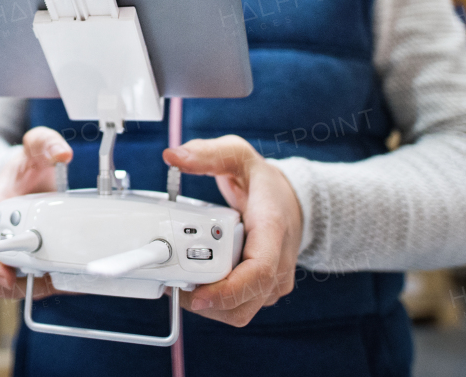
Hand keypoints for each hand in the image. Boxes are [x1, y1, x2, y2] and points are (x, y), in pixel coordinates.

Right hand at [0, 127, 71, 299]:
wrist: (33, 168)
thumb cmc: (29, 161)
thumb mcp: (36, 145)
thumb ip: (46, 143)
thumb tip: (62, 153)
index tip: (4, 276)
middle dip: (12, 282)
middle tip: (41, 284)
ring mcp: (11, 241)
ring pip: (10, 276)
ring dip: (29, 287)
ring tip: (56, 284)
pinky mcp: (26, 250)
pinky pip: (27, 275)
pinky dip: (42, 284)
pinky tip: (62, 281)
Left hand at [162, 135, 302, 326]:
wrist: (293, 202)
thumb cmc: (264, 184)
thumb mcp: (239, 156)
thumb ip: (207, 154)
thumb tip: (173, 156)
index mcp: (272, 230)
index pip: (258, 272)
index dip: (227, 290)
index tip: (197, 294)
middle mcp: (278, 263)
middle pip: (243, 302)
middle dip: (204, 301)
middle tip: (172, 284)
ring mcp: (272, 282)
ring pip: (239, 312)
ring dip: (206, 305)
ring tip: (178, 283)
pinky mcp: (263, 291)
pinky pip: (237, 308)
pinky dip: (213, 303)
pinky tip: (193, 284)